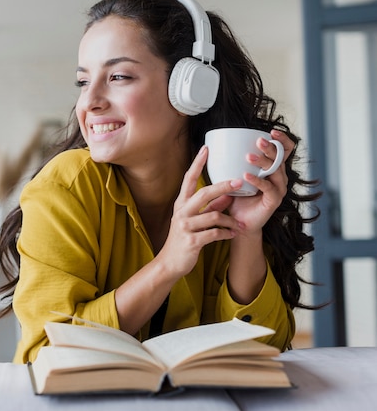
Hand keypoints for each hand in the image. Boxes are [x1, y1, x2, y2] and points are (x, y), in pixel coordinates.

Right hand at [158, 146, 242, 277]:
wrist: (170, 262)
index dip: (198, 163)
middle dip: (223, 187)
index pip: (189, 179)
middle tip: (239, 181)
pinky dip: (226, 234)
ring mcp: (185, 226)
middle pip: (204, 193)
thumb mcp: (194, 220)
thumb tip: (227, 195)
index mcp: (181, 204)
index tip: (206, 148)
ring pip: (214, 216)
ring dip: (230, 220)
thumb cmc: (183, 239)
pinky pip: (214, 233)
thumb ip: (209, 207)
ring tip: (240, 225)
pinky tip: (233, 235)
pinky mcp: (192, 241)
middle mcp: (181, 212)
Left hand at [228, 130, 294, 232]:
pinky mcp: (274, 201)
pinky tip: (246, 176)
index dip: (282, 139)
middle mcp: (279, 177)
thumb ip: (231, 162)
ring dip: (263, 162)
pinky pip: (268, 188)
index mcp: (272, 168)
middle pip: (280, 158)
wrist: (237, 222)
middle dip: (271, 147)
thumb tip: (213, 144)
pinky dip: (258, 181)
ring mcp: (278, 189)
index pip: (283, 150)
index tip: (271, 131)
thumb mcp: (234, 175)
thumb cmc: (237, 197)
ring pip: (275, 171)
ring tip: (249, 157)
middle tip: (259, 141)